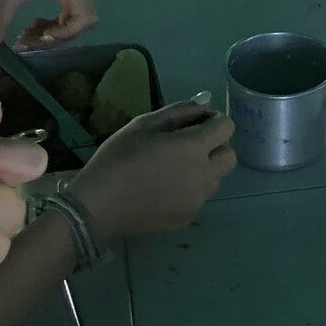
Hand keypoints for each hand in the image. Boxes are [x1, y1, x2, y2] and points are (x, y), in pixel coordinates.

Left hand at [0, 0, 99, 52]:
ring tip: (28, 33)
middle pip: (81, 22)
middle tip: (26, 41)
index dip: (62, 35)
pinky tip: (37, 24)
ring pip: (78, 20)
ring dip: (54, 33)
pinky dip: (57, 24)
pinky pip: (75, 13)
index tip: (34, 40)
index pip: (82, 19)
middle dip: (54, 37)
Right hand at [70, 100, 237, 242]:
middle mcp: (202, 176)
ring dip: (205, 169)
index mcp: (193, 148)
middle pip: (229, 156)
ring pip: (216, 179)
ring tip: (175, 168)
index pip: (226, 127)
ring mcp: (196, 201)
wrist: (97, 207)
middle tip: (189, 145)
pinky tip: (165, 188)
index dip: (214, 120)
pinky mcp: (186, 219)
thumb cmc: (117, 159)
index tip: (195, 123)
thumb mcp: (143, 125)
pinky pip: (200, 198)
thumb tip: (204, 106)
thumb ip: (179, 112)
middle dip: (216, 146)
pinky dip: (191, 189)